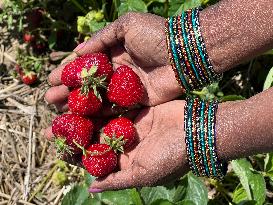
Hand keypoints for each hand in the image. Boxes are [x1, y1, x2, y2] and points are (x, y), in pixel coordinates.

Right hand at [44, 12, 181, 110]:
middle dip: (68, 92)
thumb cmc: (156, 36)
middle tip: (50, 99)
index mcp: (113, 54)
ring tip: (59, 112)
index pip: (85, 65)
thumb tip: (78, 51)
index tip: (51, 79)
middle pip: (88, 85)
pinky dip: (98, 115)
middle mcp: (116, 73)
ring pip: (97, 100)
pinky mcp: (135, 103)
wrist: (183, 55)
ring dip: (79, 106)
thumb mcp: (127, 26)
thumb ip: (102, 37)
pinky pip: (114, 110)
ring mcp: (125, 89)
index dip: (68, 72)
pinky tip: (83, 120)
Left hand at [44, 100, 187, 189]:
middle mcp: (125, 142)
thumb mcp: (143, 174)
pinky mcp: (136, 108)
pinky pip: (115, 104)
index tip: (59, 149)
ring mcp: (130, 123)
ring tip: (63, 109)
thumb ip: (117, 180)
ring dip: (84, 114)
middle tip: (52, 128)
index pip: (95, 159)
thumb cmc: (171, 156)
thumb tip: (91, 188)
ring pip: (102, 119)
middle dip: (75, 133)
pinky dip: (101, 101)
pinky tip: (85, 95)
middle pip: (94, 137)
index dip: (76, 155)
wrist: (197, 130)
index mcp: (124, 160)